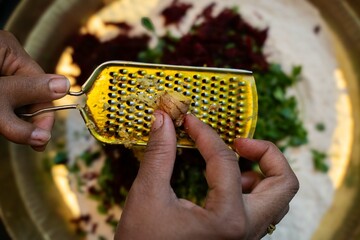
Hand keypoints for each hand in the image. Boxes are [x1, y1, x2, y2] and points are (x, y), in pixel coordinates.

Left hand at [0, 30, 69, 150]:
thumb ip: (25, 106)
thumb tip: (59, 110)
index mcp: (10, 50)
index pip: (43, 86)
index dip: (44, 115)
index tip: (41, 140)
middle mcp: (8, 55)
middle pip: (32, 91)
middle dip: (28, 116)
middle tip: (26, 141)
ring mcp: (0, 66)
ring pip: (20, 96)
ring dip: (16, 116)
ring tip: (8, 129)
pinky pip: (9, 96)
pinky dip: (6, 111)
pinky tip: (4, 120)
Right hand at [115, 111, 298, 238]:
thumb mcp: (147, 194)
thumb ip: (159, 153)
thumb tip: (163, 118)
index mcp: (227, 219)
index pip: (225, 161)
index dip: (205, 133)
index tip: (189, 121)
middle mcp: (247, 230)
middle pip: (284, 184)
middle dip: (266, 153)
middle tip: (239, 141)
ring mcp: (247, 237)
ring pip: (279, 199)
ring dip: (264, 172)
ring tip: (236, 160)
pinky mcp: (240, 238)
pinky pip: (264, 209)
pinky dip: (254, 189)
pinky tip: (230, 183)